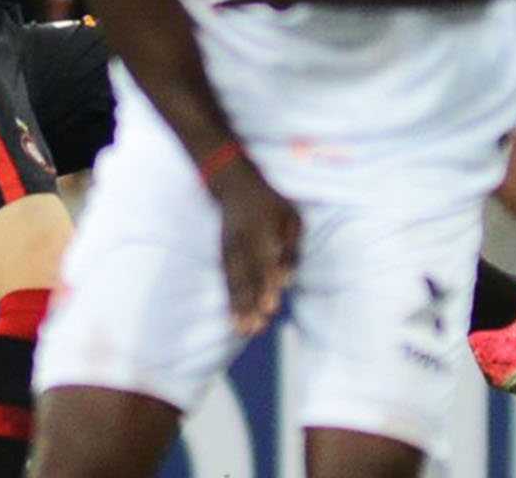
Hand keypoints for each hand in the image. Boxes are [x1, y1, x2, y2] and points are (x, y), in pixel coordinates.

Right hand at [210, 160, 299, 335]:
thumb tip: (288, 281)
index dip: (266, 285)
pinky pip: (226, 280)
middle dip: (249, 304)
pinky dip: (230, 301)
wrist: (234, 184)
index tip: (270, 308)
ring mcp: (229, 249)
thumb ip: (291, 249)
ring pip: (233, 282)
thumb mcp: (291, 218)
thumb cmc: (271, 204)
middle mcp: (242, 242)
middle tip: (254, 329)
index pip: (264, 262)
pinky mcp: (223, 255)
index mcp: (262, 231)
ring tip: (242, 331)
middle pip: (246, 277)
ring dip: (237, 307)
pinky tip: (233, 320)